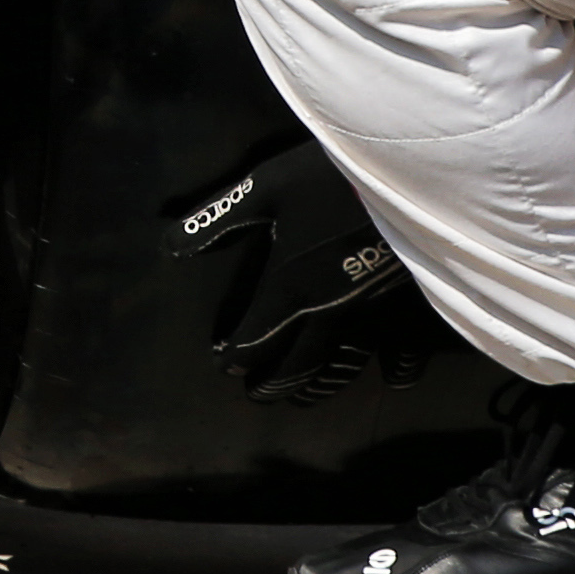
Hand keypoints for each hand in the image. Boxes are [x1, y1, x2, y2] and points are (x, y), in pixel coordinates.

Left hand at [166, 137, 446, 402]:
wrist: (403, 173)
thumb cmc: (328, 178)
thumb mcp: (262, 189)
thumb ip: (218, 221)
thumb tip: (170, 246)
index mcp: (288, 287)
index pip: (255, 337)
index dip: (237, 356)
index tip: (225, 368)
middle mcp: (327, 310)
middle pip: (297, 361)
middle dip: (275, 381)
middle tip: (258, 397)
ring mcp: (369, 311)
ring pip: (342, 362)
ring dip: (321, 385)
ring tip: (306, 400)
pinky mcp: (404, 302)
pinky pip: (402, 348)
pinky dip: (397, 368)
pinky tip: (394, 381)